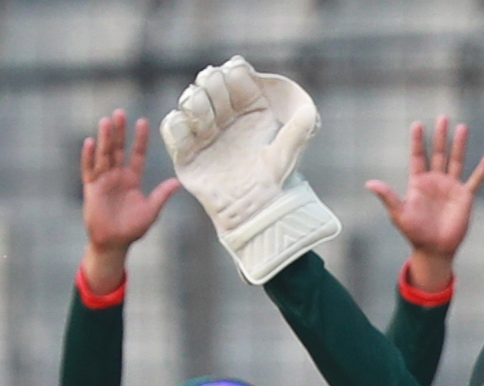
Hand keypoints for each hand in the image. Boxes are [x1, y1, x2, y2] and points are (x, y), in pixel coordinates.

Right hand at [80, 111, 179, 291]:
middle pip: (118, 149)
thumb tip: (178, 182)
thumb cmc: (133, 229)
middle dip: (119, 132)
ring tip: (106, 121)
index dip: (140, 140)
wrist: (114, 242)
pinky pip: (89, 169)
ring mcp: (103, 180)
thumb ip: (161, 195)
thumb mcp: (151, 211)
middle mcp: (117, 176)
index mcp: (133, 179)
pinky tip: (90, 143)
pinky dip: (88, 157)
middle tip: (120, 113)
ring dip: (104, 138)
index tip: (143, 122)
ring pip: (103, 155)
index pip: (137, 155)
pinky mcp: (91, 188)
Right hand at [160, 56, 339, 284]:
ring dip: (194, 100)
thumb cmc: (274, 183)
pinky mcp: (187, 153)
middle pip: (211, 85)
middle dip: (212, 82)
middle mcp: (226, 117)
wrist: (254, 214)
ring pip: (190, 103)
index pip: (237, 79)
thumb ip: (298, 131)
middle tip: (215, 85)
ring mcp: (204, 133)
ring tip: (201, 109)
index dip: (234, 72)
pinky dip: (176, 124)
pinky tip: (185, 124)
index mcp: (250, 110)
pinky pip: (173, 131)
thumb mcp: (286, 154)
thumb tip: (310, 112)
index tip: (237, 73)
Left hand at [367, 117, 483, 291]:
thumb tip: (369, 183)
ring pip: (456, 160)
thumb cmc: (415, 233)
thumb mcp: (399, 214)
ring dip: (459, 144)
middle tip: (443, 117)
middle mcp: (435, 181)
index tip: (417, 124)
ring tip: (462, 127)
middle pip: (438, 153)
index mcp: (418, 182)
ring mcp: (451, 187)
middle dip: (440, 135)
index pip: (418, 156)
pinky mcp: (465, 197)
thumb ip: (388, 196)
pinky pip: (476, 180)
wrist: (435, 249)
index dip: (417, 140)